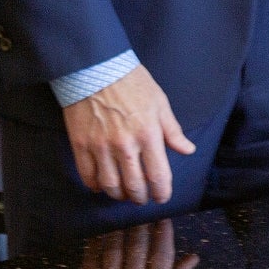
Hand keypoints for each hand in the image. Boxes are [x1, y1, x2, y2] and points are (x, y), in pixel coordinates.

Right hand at [62, 63, 195, 204]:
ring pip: (110, 185)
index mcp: (149, 134)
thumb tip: (187, 150)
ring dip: (119, 195)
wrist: (95, 69)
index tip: (162, 197)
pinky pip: (87, 176)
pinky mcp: (80, 145)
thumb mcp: (160, 103)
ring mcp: (100, 147)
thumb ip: (173, 131)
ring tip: (124, 194)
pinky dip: (95, 186)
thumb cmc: (132, 84)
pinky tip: (102, 186)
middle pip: (134, 186)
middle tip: (143, 198)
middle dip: (141, 197)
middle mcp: (125, 145)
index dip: (161, 192)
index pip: (158, 175)